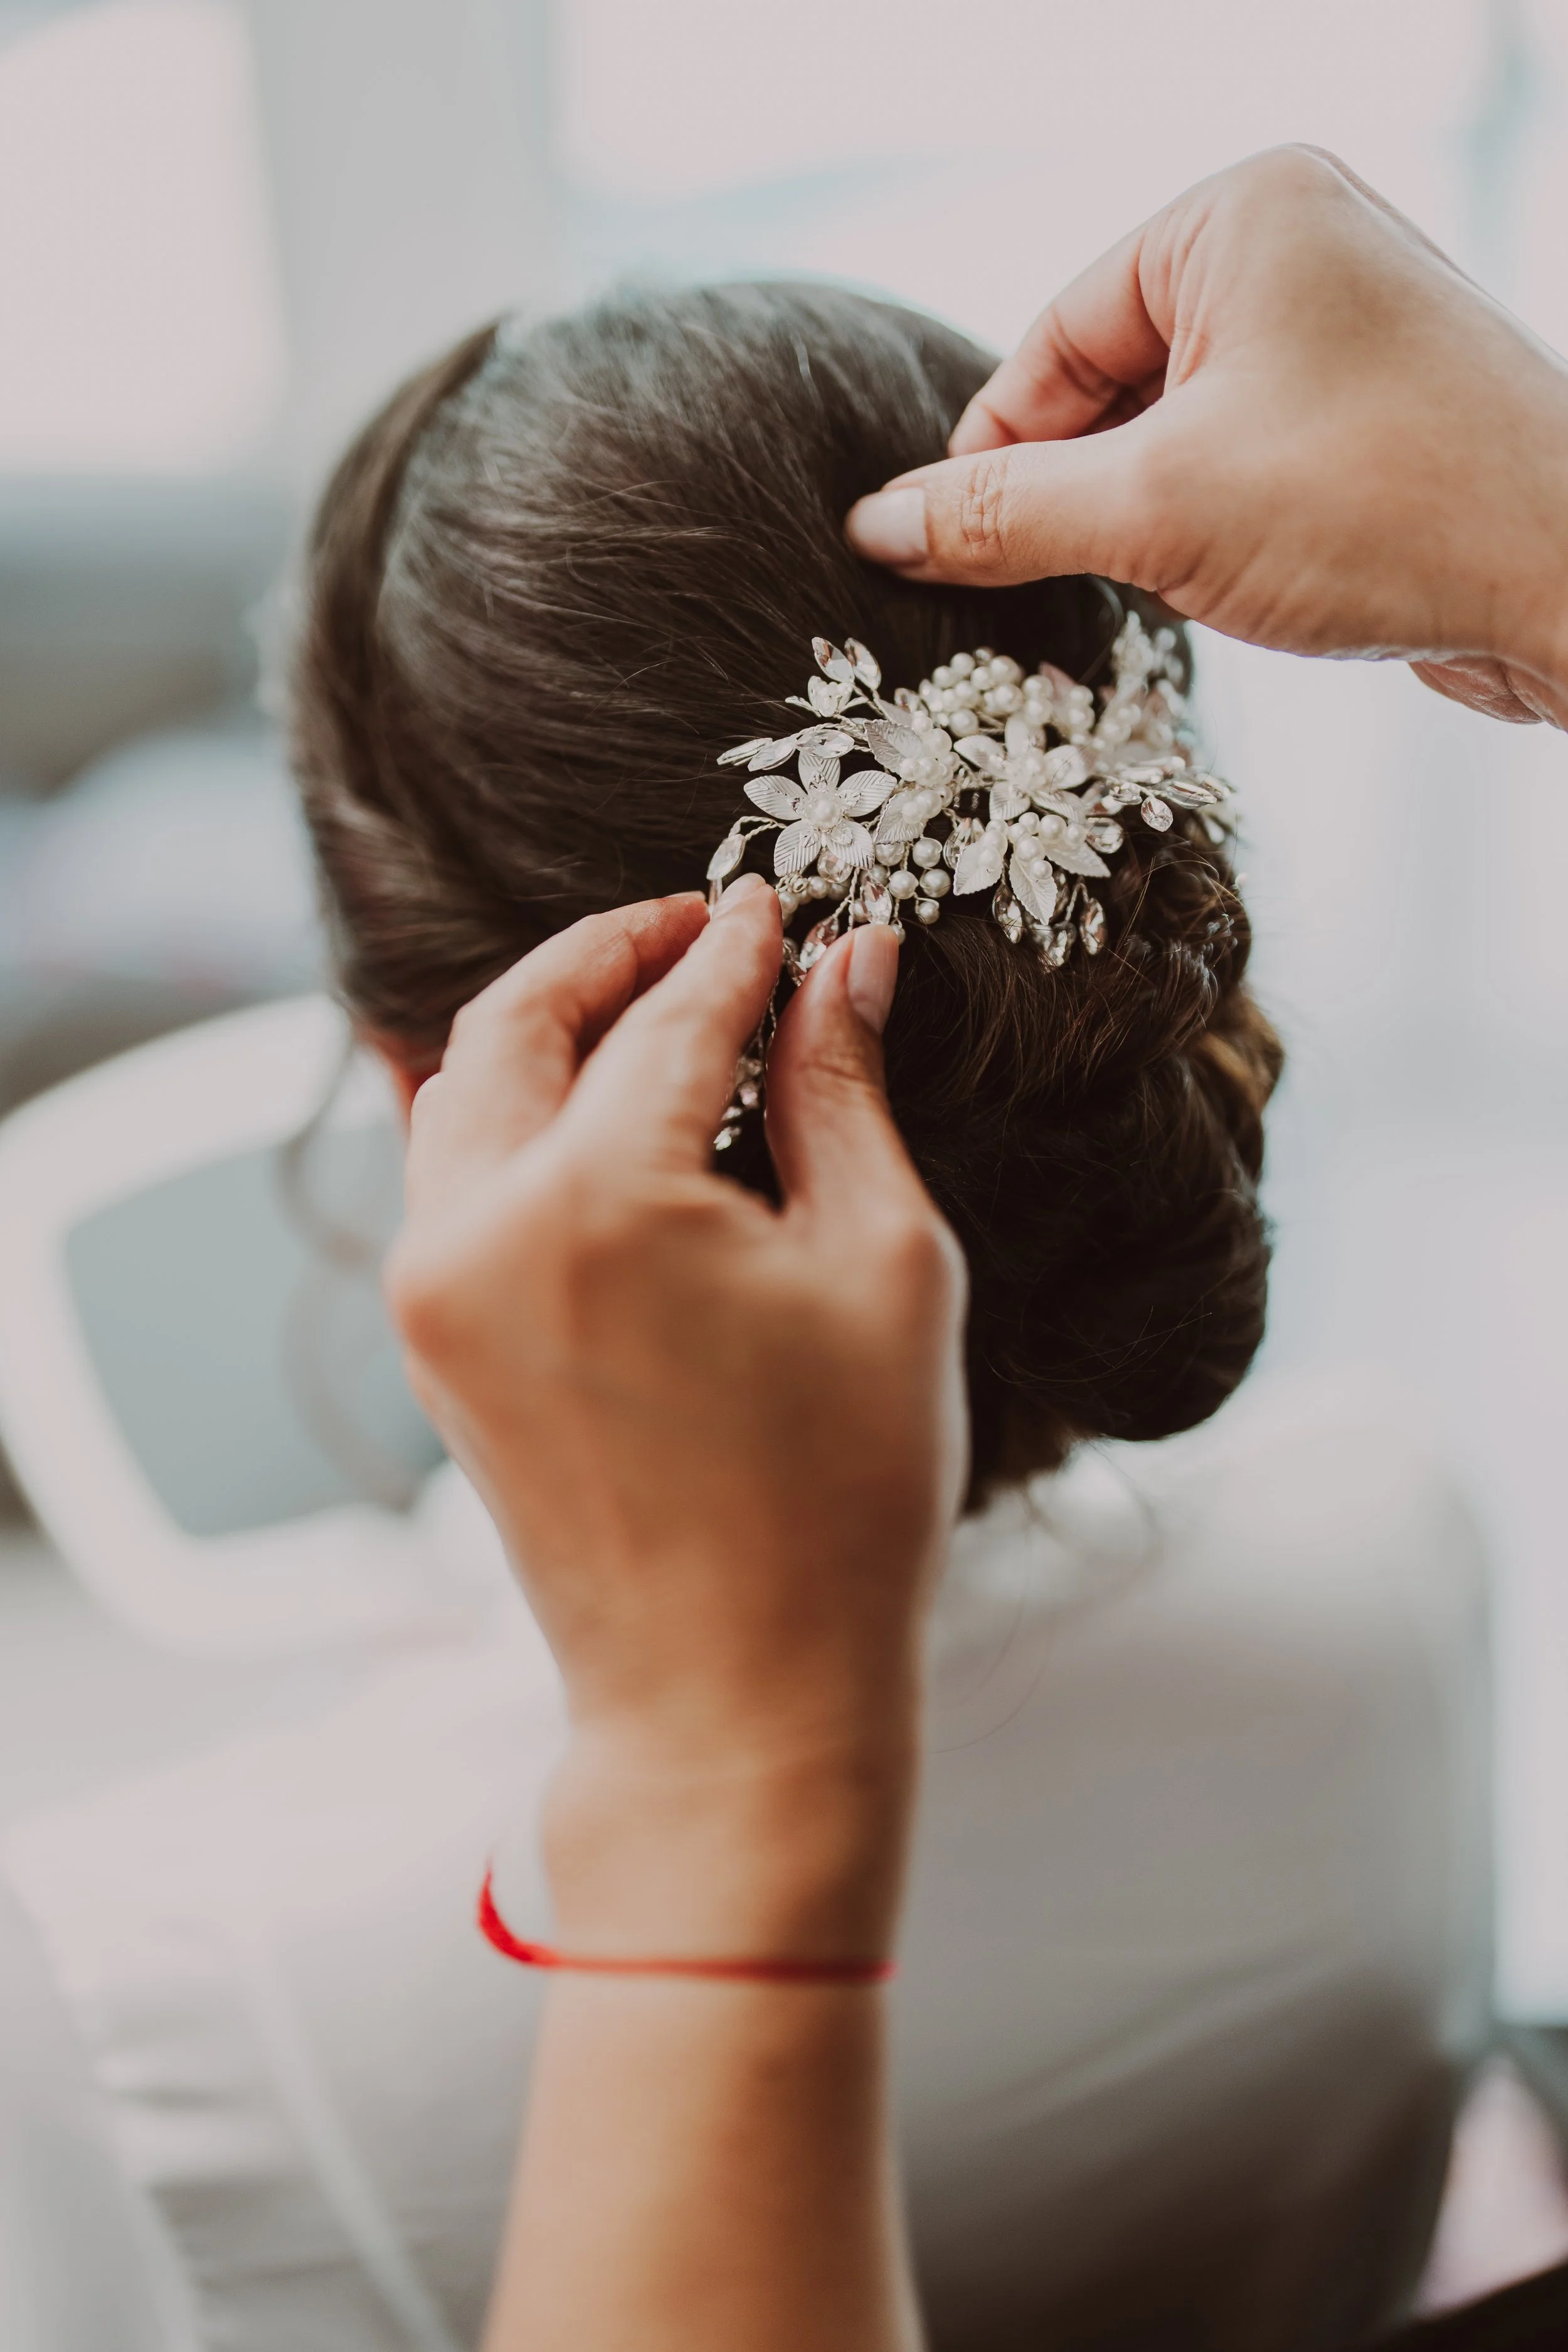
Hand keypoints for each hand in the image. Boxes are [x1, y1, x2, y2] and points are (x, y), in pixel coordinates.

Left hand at [385, 879, 967, 1956]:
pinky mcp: (429, 1343)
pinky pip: (446, 1176)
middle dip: (609, 953)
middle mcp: (480, 1230)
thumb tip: (848, 963)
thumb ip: (842, 1092)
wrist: (733, 1697)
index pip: (672, 1017)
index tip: (778, 904)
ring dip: (545, 1024)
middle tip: (699, 924)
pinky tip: (588, 1103)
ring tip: (648, 1001)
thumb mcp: (882, 1265)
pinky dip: (506, 1113)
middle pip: (520, 1023)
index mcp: (599, 1202)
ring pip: (462, 1092)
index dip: (738, 950)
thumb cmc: (842, 1499)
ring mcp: (434, 1292)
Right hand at [846, 146, 1567, 726]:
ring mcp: (1347, 330)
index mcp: (1242, 212)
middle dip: (1084, 489)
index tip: (950, 545)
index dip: (998, 450)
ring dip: (1150, 521)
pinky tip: (1230, 584)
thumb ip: (1005, 514)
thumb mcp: (1155, 511)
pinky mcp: (1377, 415)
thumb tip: (879, 525)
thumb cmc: (1383, 507)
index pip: (1058, 332)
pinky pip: (1245, 462)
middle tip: (1056, 581)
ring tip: (1171, 583)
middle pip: (1114, 381)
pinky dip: (1213, 529)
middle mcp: (1302, 247)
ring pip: (1177, 432)